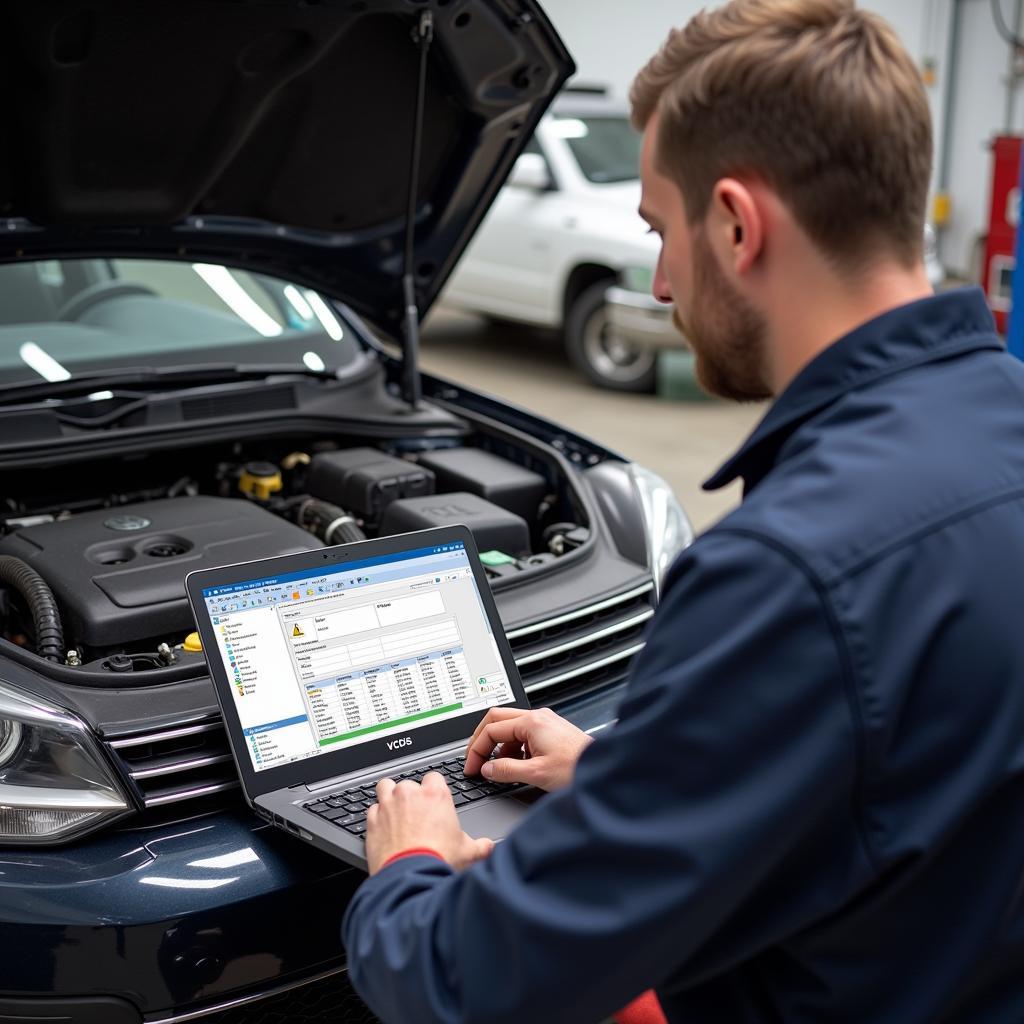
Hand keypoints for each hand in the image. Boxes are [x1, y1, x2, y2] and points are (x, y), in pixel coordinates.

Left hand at [366, 772, 493, 875]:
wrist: (410, 880)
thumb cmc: (438, 862)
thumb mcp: (468, 853)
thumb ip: (482, 846)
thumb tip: (490, 847)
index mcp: (435, 795)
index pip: (434, 777)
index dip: (434, 789)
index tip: (435, 801)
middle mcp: (409, 795)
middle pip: (408, 783)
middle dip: (411, 795)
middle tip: (417, 814)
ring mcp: (388, 806)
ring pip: (385, 787)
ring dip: (389, 796)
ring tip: (396, 812)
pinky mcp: (372, 821)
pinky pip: (371, 810)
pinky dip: (376, 817)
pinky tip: (383, 828)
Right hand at [464, 707, 592, 791]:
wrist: (606, 771)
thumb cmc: (578, 768)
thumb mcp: (536, 774)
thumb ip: (507, 770)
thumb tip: (487, 769)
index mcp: (532, 722)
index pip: (491, 729)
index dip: (476, 749)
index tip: (472, 766)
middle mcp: (538, 717)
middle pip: (497, 720)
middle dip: (483, 740)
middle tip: (475, 759)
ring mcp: (545, 722)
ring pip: (510, 727)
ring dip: (500, 746)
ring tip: (498, 768)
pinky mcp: (551, 732)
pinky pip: (523, 735)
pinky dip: (514, 749)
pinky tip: (517, 765)